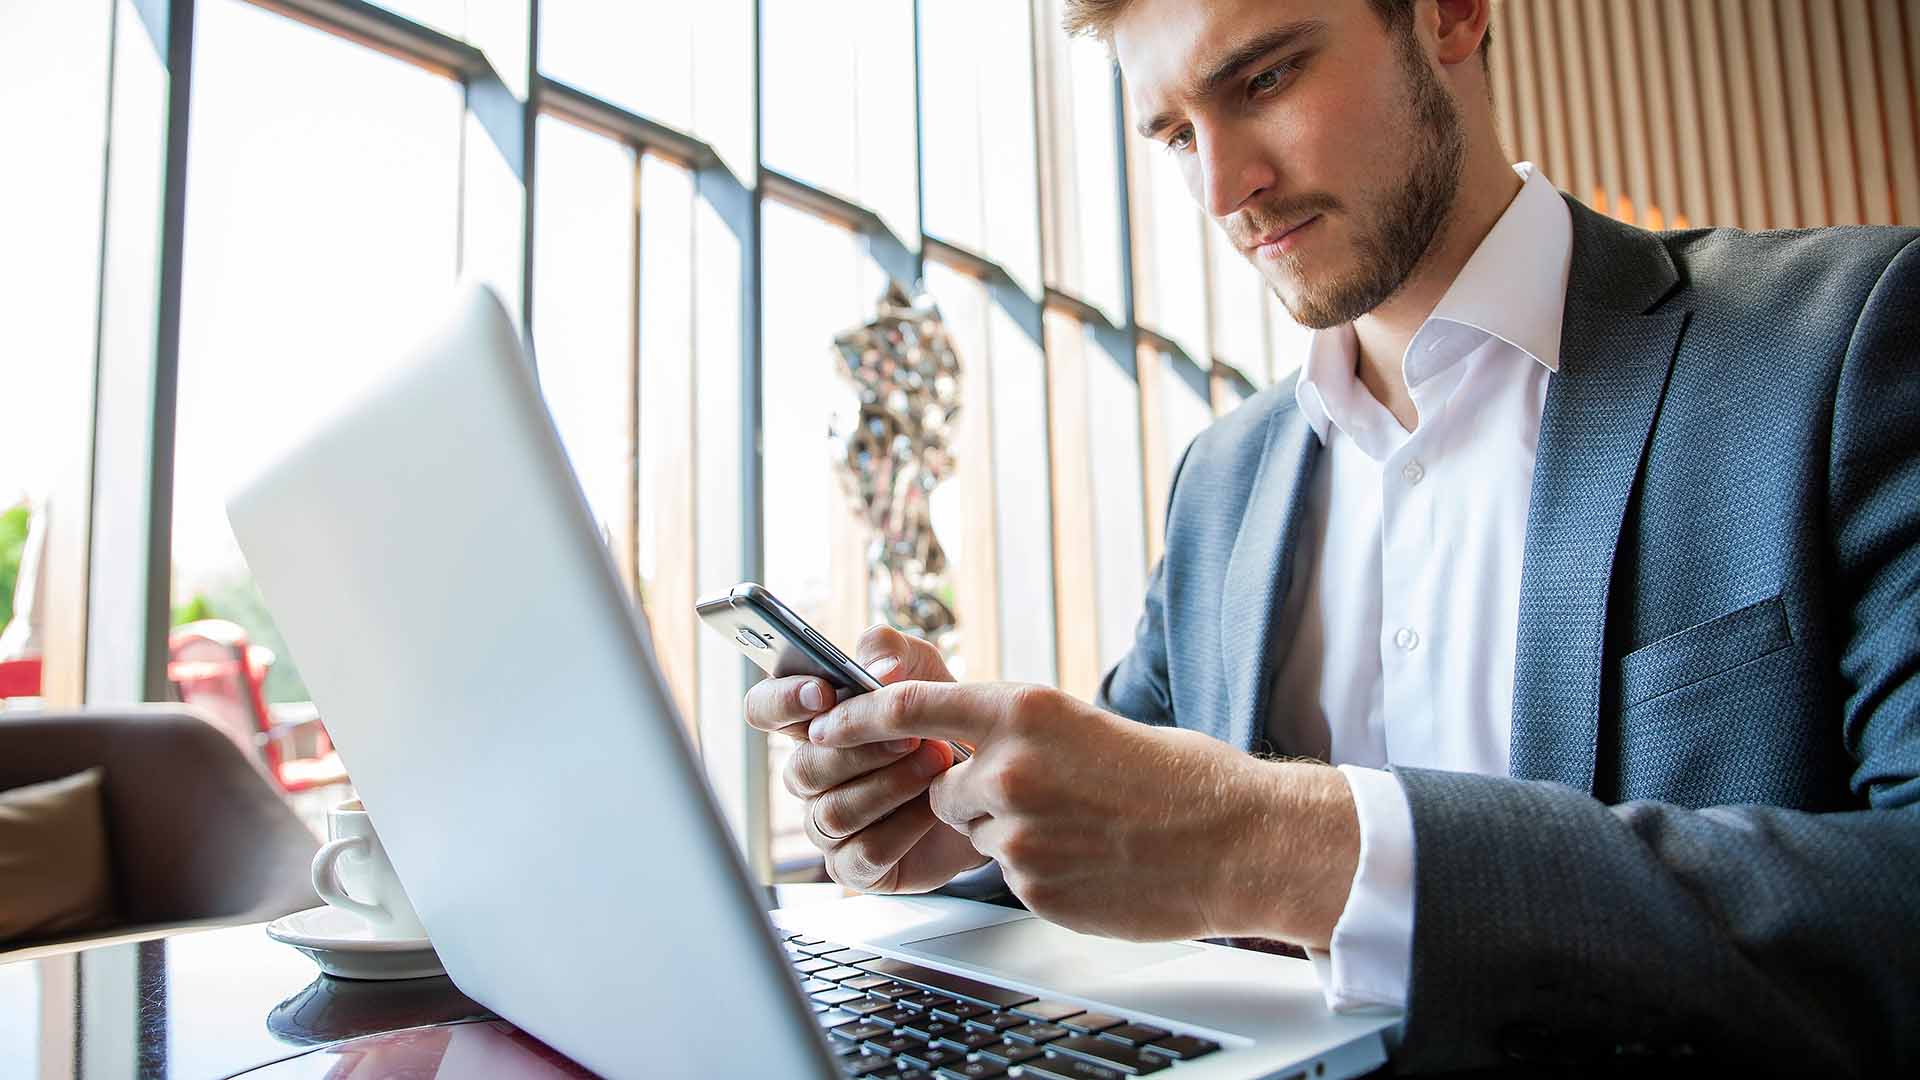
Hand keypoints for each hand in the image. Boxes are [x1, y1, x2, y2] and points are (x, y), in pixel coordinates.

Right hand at [742, 625, 988, 892]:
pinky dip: (902, 830)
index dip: (783, 702)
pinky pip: (862, 854)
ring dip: (888, 787)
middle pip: (802, 769)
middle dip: (860, 751)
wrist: (988, 777)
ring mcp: (827, 824)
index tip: (824, 693)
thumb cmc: (940, 718)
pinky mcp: (856, 865)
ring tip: (935, 765)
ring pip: (833, 814)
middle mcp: (811, 774)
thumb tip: (877, 668)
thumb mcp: (924, 669)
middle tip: (912, 735)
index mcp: (811, 722)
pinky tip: (934, 808)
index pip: (764, 709)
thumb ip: (892, 651)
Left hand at [808, 682, 1359, 947]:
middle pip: (945, 789)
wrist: (1234, 838)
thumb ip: (1016, 731)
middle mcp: (1011, 766)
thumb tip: (957, 739)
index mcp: (1025, 710)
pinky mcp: (1031, 885)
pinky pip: (1008, 877)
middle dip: (978, 798)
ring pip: (976, 836)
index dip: (860, 719)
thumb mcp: (1084, 725)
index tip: (825, 725)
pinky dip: (1040, 872)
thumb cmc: (1172, 777)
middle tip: (1050, 798)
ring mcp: (1017, 831)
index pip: (912, 705)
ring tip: (1082, 829)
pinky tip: (1092, 861)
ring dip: (1010, 836)